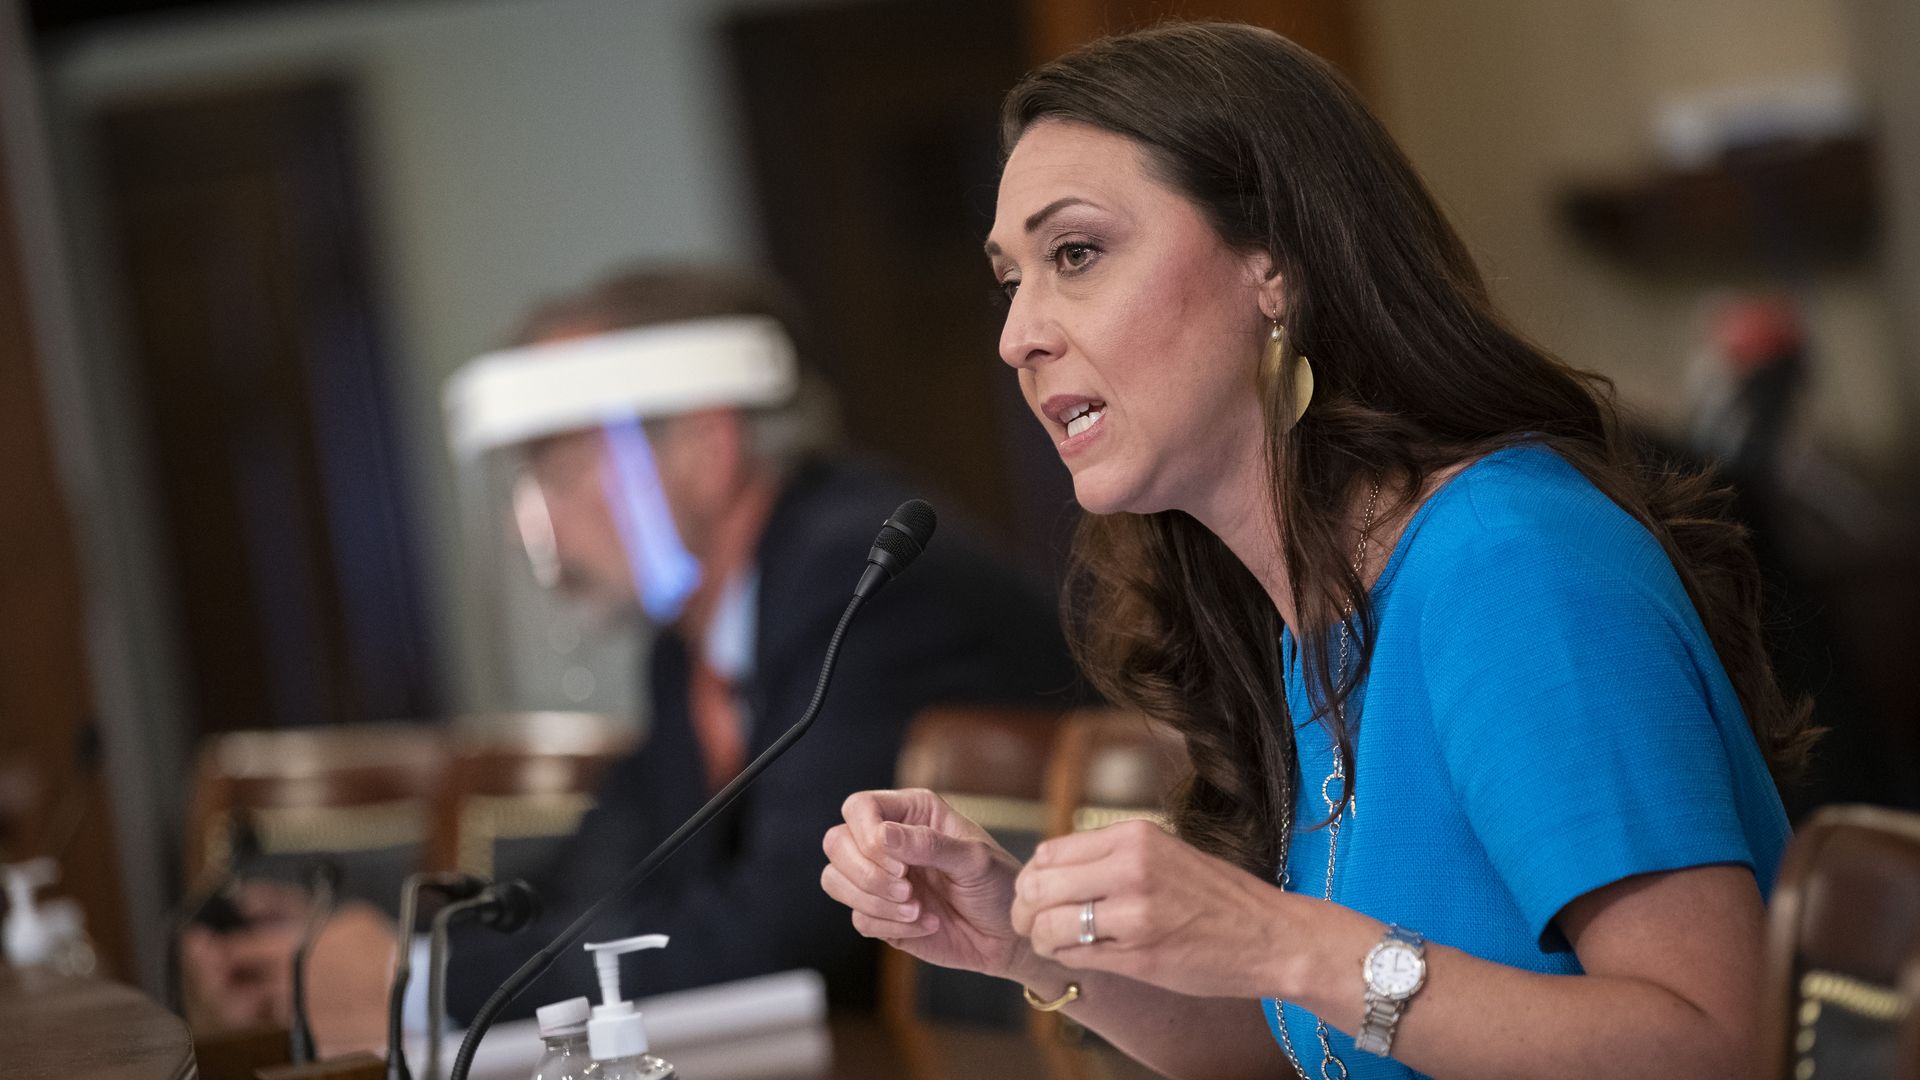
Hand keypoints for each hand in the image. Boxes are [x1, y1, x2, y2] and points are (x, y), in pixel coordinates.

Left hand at [180, 886, 396, 1055]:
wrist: (408, 987)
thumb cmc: (377, 947)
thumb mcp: (334, 913)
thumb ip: (285, 906)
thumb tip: (249, 900)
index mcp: (288, 952)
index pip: (232, 951)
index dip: (207, 945)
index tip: (197, 939)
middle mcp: (282, 986)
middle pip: (228, 986)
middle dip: (209, 974)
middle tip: (206, 962)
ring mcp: (293, 1013)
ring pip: (245, 1011)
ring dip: (230, 998)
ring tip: (229, 988)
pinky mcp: (306, 1032)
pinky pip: (272, 1026)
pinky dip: (261, 1015)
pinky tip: (263, 1006)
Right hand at [821, 788, 1027, 978]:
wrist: (1007, 936)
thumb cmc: (998, 886)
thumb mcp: (974, 860)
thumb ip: (929, 844)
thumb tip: (881, 836)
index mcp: (912, 813)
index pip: (860, 807)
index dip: (867, 834)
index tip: (900, 865)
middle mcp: (889, 842)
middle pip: (836, 842)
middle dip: (866, 873)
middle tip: (907, 889)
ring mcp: (881, 879)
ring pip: (835, 880)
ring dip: (873, 900)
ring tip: (917, 909)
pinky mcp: (880, 915)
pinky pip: (859, 918)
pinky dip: (890, 924)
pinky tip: (926, 924)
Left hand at [1010, 818, 1308, 999]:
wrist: (1271, 936)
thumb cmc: (1215, 896)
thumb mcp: (1163, 853)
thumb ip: (1110, 856)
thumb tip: (1046, 868)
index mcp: (1134, 836)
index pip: (1048, 852)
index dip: (1032, 878)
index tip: (1037, 894)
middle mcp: (1131, 868)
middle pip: (1038, 886)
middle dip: (1025, 910)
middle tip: (1031, 924)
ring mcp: (1135, 914)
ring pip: (1049, 925)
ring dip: (1043, 940)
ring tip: (1056, 943)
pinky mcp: (1140, 956)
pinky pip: (1075, 957)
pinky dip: (1068, 959)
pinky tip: (1085, 956)